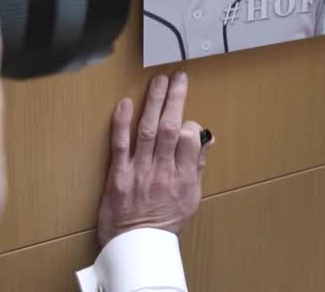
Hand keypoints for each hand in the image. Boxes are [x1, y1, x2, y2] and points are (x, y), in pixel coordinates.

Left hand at [97, 72, 211, 246]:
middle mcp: (163, 172)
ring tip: (158, 81)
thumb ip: (197, 166)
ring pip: (148, 130)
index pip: (191, 140)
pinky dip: (122, 123)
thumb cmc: (165, 224)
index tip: (189, 117)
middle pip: (171, 128)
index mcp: (183, 178)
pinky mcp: (118, 176)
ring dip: (154, 103)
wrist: (137, 246)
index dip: (191, 124)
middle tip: (178, 77)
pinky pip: (120, 145)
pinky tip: (125, 103)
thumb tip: (206, 138)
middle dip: (175, 99)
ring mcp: (139, 172)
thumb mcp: (191, 198)